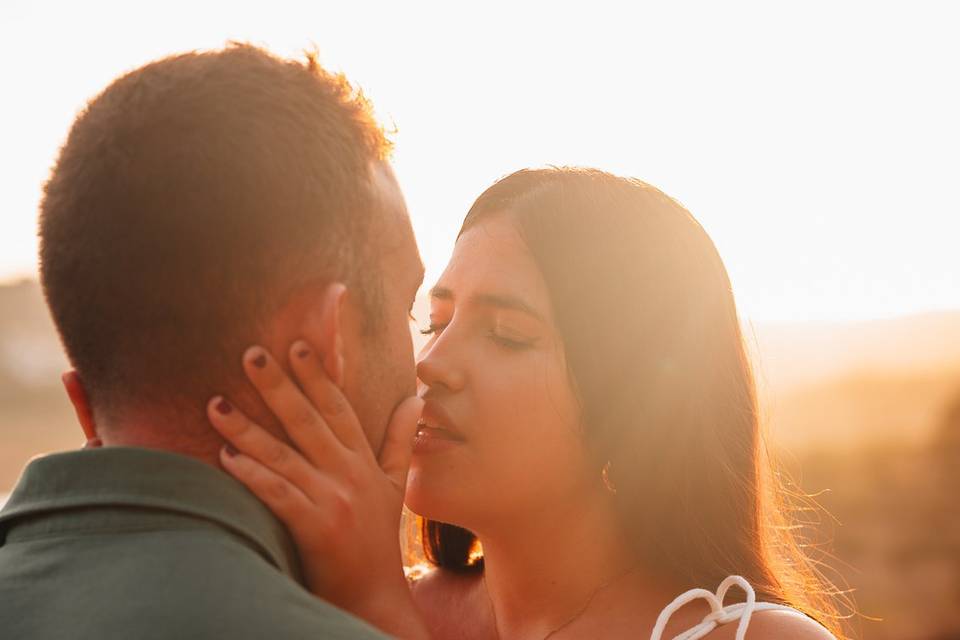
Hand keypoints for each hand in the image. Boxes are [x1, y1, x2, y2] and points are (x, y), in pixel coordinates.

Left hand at [206, 341, 426, 637]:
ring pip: (283, 455)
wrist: (374, 595)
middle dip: (278, 385)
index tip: (297, 346)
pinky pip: (277, 494)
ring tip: (215, 404)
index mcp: (363, 460)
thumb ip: (400, 440)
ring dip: (247, 428)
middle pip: (308, 420)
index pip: (338, 408)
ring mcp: (332, 499)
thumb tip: (415, 399)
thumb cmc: (377, 539)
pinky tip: (225, 457)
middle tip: (251, 353)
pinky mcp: (315, 527)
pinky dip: (251, 475)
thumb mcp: (395, 485)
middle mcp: (348, 473)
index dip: (318, 376)